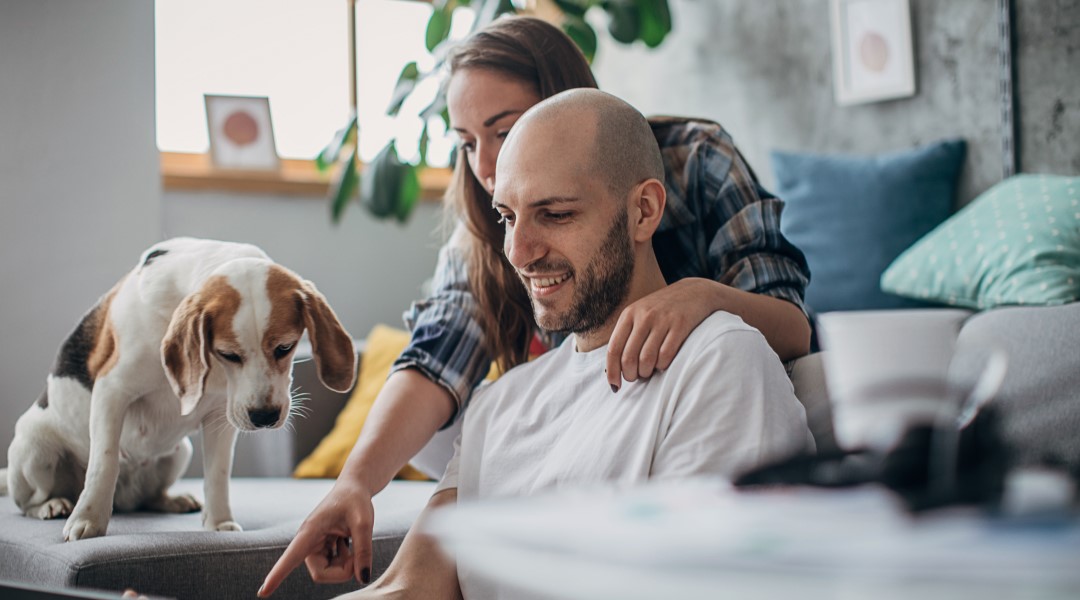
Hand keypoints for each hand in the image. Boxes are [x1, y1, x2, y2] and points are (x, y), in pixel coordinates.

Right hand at [258, 479, 375, 596]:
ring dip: (346, 565)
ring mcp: (314, 547)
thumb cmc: (356, 500)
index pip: (291, 557)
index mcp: (310, 531)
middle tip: (359, 553)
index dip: (277, 575)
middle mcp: (308, 541)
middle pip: (321, 574)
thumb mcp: (364, 522)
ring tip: (353, 542)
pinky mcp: (321, 549)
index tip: (262, 593)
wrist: (354, 488)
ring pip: (328, 572)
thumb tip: (363, 578)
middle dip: (343, 570)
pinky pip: (333, 567)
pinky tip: (348, 542)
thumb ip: (363, 550)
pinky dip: (346, 561)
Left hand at [606, 278, 718, 390]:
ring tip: (649, 372)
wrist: (694, 291)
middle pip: (628, 358)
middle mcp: (643, 316)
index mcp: (629, 314)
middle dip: (630, 375)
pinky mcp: (680, 325)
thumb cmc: (662, 310)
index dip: (612, 371)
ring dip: (646, 373)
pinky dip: (662, 366)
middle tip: (636, 377)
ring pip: (646, 359)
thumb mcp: (639, 315)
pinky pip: (666, 355)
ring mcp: (662, 320)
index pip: (613, 349)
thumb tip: (612, 369)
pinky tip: (663, 364)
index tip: (615, 385)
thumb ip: (627, 336)